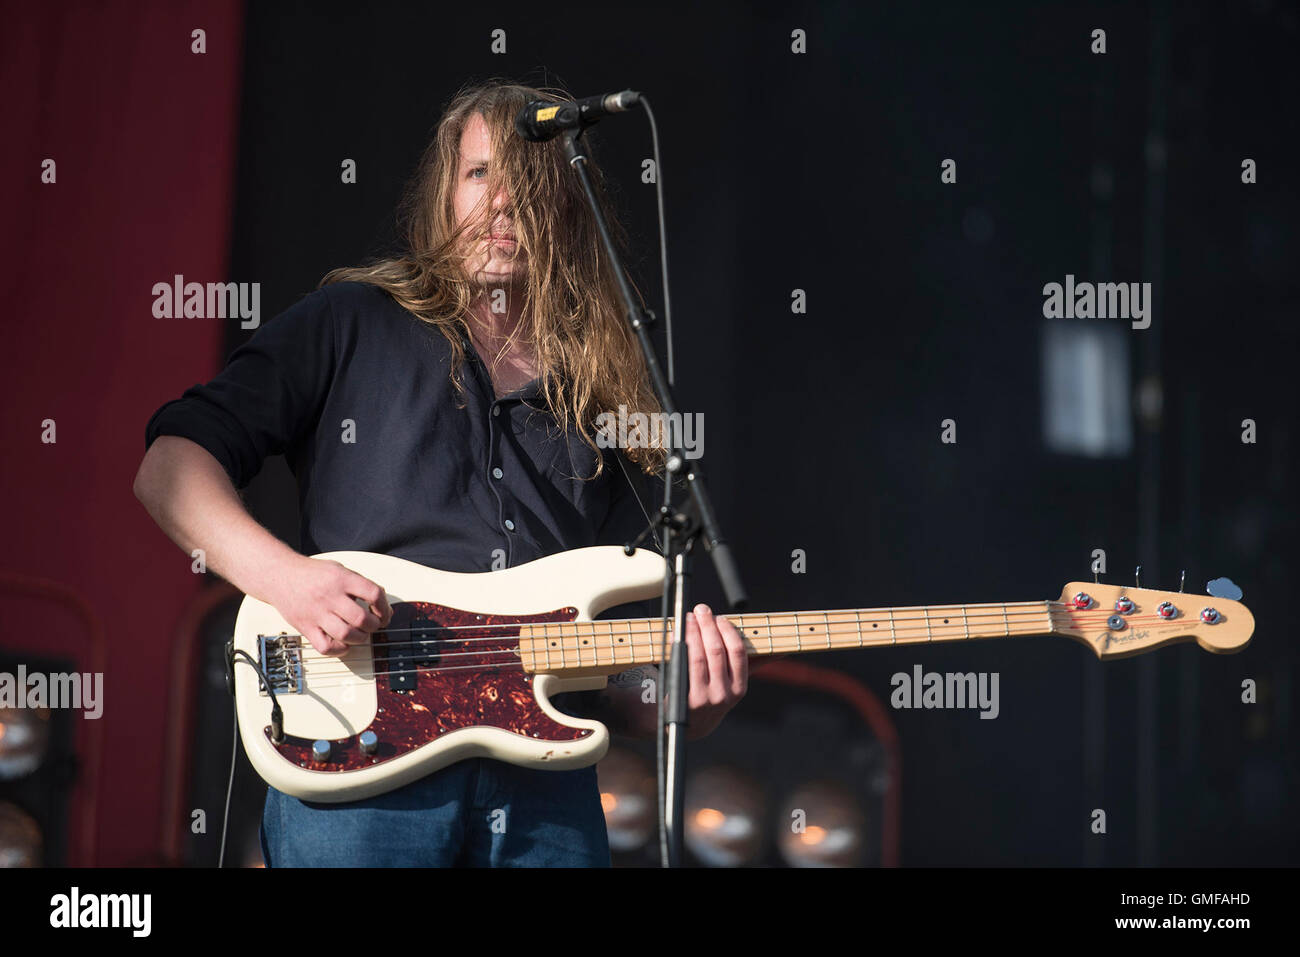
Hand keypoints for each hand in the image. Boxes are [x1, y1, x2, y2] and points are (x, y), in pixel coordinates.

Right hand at [269, 556, 392, 656]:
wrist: (280, 575)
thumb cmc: (313, 574)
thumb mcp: (340, 570)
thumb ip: (363, 586)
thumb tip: (386, 610)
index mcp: (341, 579)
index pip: (373, 594)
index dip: (384, 607)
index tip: (385, 612)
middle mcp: (329, 596)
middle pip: (361, 618)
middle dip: (374, 625)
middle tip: (373, 624)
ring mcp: (317, 613)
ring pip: (346, 635)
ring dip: (361, 638)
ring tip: (360, 633)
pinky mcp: (306, 627)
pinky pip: (326, 647)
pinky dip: (340, 649)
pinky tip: (344, 643)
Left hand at [685, 603, 747, 738]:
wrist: (690, 725)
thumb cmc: (714, 696)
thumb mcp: (735, 685)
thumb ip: (755, 666)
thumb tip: (784, 651)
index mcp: (740, 688)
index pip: (738, 652)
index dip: (728, 631)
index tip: (719, 617)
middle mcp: (724, 694)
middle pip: (716, 651)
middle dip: (708, 625)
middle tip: (701, 609)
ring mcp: (704, 698)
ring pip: (698, 656)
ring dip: (692, 632)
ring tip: (689, 618)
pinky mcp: (686, 699)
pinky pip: (682, 666)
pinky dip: (678, 646)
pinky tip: (677, 635)